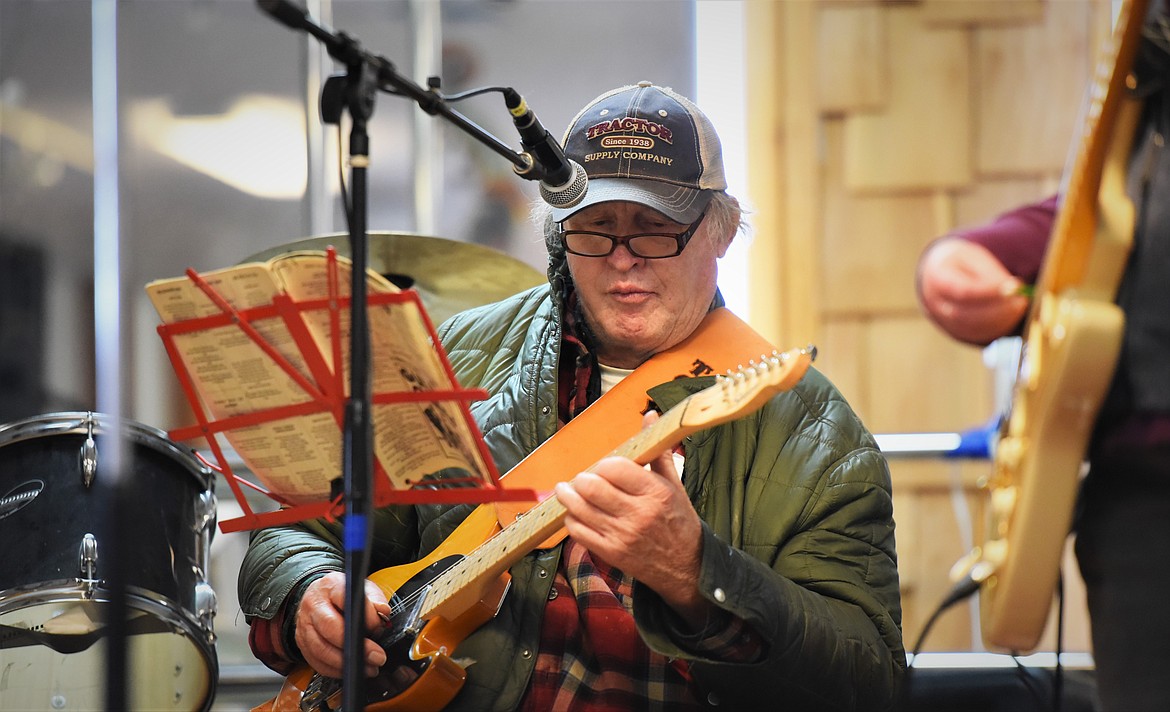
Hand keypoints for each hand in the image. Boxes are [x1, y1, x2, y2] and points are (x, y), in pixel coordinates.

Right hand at [293, 571, 390, 678]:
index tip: (378, 627)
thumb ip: (375, 600)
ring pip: (321, 649)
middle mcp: (314, 605)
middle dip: (356, 646)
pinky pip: (317, 662)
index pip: (346, 600)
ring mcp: (305, 625)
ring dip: (346, 663)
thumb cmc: (343, 595)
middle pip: (330, 628)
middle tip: (376, 656)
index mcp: (331, 586)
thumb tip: (382, 613)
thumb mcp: (364, 589)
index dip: (364, 616)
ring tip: (368, 667)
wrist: (319, 597)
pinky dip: (335, 670)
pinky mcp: (302, 643)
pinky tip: (350, 669)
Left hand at [554, 412, 711, 625]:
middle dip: (582, 479)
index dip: (603, 464)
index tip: (603, 466)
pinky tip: (575, 513)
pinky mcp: (611, 553)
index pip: (615, 468)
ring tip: (566, 490)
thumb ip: (656, 452)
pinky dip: (571, 519)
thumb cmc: (679, 522)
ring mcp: (622, 536)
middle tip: (582, 478)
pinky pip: (579, 532)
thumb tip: (650, 417)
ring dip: (568, 496)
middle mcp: (638, 514)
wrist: (686, 567)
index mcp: (655, 493)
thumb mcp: (674, 485)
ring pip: (580, 509)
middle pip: (592, 487)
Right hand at [916, 237, 1029, 344]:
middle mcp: (935, 303)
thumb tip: (1012, 290)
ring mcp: (943, 319)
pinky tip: (1012, 315)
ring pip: (972, 327)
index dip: (989, 292)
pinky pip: (976, 333)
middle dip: (997, 309)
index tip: (1015, 286)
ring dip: (999, 319)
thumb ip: (990, 275)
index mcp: (937, 278)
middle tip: (1021, 299)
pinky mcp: (955, 330)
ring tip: (1020, 305)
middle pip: (965, 314)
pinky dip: (996, 327)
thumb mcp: (974, 259)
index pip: (962, 291)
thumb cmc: (962, 263)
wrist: (942, 272)